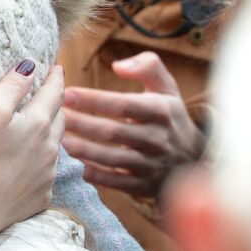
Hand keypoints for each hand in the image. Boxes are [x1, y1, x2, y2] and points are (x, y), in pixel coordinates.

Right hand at [0, 63, 64, 250]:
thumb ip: (12, 86)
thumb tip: (30, 66)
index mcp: (38, 123)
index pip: (54, 93)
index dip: (56, 77)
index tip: (57, 67)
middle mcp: (50, 148)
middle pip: (59, 119)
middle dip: (55, 104)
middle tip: (49, 95)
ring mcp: (47, 175)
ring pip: (55, 146)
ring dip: (49, 133)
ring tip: (38, 128)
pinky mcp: (40, 196)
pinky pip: (46, 173)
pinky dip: (41, 163)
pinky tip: (29, 164)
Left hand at [61, 52, 205, 199]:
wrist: (195, 160)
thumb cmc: (170, 116)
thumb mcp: (167, 87)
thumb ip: (148, 66)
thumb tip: (118, 65)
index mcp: (161, 111)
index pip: (124, 105)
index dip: (95, 100)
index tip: (68, 93)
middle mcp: (157, 139)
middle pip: (113, 132)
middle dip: (82, 124)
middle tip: (55, 116)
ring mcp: (150, 164)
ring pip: (111, 158)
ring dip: (83, 150)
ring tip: (59, 139)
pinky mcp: (142, 185)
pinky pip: (115, 182)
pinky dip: (94, 174)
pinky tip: (73, 164)